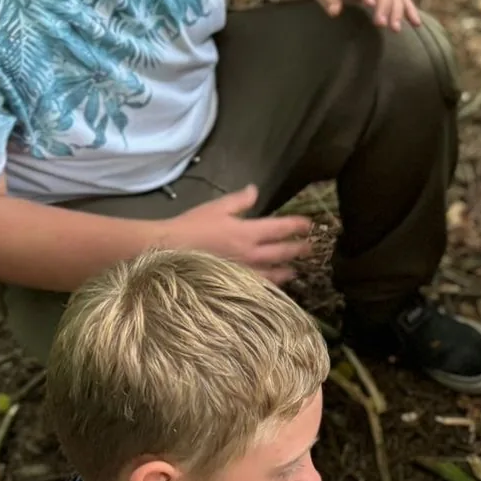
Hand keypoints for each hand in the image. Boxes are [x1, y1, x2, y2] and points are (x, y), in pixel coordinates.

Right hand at [166, 184, 311, 284]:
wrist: (168, 252)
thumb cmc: (191, 227)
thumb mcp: (216, 207)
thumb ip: (240, 201)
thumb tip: (256, 191)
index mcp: (248, 232)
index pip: (281, 228)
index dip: (297, 225)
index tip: (310, 225)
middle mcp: (252, 254)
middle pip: (283, 252)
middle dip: (299, 249)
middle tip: (311, 249)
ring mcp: (245, 273)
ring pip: (275, 274)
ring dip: (288, 271)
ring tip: (296, 271)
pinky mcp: (236, 287)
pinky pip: (259, 288)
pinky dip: (270, 288)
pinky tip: (274, 289)